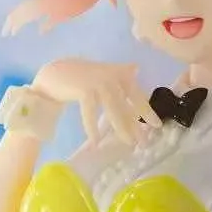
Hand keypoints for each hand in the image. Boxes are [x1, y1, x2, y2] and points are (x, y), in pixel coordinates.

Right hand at [33, 58, 161, 146]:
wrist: (55, 73)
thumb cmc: (82, 77)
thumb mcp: (104, 73)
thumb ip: (121, 74)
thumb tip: (137, 68)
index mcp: (119, 73)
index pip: (136, 95)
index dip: (147, 111)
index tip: (157, 126)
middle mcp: (111, 76)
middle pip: (127, 105)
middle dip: (136, 125)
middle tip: (144, 143)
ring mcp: (98, 82)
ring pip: (113, 110)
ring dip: (121, 128)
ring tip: (127, 143)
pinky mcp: (84, 89)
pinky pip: (91, 112)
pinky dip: (92, 127)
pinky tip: (96, 141)